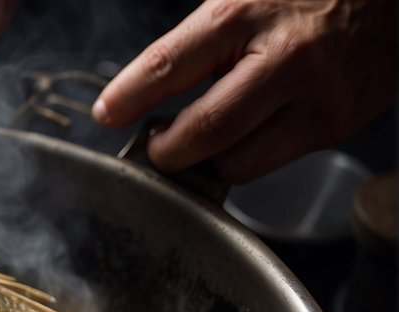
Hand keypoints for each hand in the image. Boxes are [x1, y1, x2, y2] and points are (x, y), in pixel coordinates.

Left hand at [92, 0, 395, 182]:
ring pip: (236, 163)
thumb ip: (197, 45)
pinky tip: (248, 132)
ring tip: (202, 141)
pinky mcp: (337, 124)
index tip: (108, 115)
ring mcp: (315, 96)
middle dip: (167, 150)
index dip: (127, 98)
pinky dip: (248, 157)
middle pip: (202, 132)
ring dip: (207, 160)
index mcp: (244, 15)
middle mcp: (282, 58)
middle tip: (157, 145)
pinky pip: (272, 163)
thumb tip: (140, 97)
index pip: (166, 66)